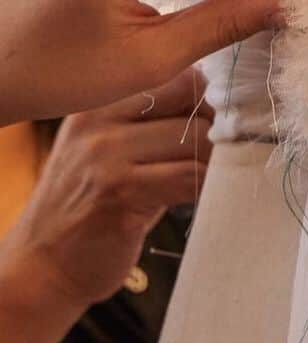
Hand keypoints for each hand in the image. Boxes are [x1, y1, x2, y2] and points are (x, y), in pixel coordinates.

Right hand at [0, 69, 210, 342]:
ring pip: (196, 140)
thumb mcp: (109, 149)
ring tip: (223, 172)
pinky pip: (189, 178)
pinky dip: (209, 185)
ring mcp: (106, 159)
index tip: (229, 117)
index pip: (176, 77)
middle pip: (191, 103)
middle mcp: (98, 124)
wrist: (42, 265)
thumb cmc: (90, 205)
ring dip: (219, 159)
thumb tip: (223, 105)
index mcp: (98, 104)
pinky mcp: (121, 197)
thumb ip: (154, 123)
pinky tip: (209, 194)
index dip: (211, 96)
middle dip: (219, 127)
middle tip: (230, 148)